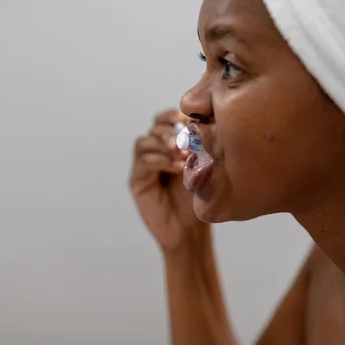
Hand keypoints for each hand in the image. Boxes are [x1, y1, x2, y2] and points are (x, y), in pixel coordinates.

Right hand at [130, 109, 207, 252]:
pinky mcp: (137, 181)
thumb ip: (202, 146)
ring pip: (145, 141)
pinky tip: (178, 168)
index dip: (175, 115)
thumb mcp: (206, 167)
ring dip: (165, 145)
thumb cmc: (202, 198)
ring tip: (184, 156)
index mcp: (170, 143)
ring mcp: (143, 166)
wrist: (191, 229)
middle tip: (187, 142)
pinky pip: (143, 162)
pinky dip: (161, 161)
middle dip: (171, 130)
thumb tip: (207, 122)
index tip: (191, 120)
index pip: (165, 118)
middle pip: (155, 127)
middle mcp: (155, 151)